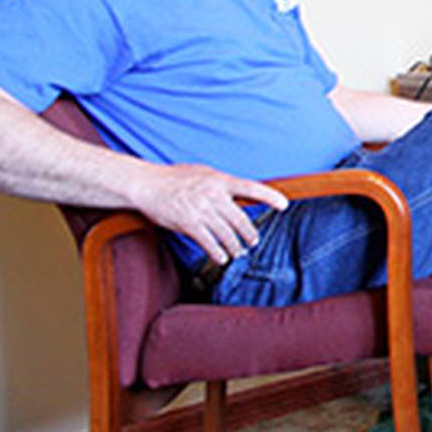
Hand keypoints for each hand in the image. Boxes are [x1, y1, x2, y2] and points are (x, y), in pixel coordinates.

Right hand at [130, 163, 288, 264]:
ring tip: (238, 252)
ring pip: (227, 234)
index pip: (252, 188)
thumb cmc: (175, 178)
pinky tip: (221, 257)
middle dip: (250, 234)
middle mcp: (214, 195)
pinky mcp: (189, 224)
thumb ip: (222, 184)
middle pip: (241, 219)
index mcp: (220, 180)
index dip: (270, 197)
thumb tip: (240, 192)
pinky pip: (209, 243)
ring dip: (235, 247)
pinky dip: (218, 253)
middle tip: (253, 241)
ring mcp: (202, 211)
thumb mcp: (204, 173)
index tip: (284, 205)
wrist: (147, 184)